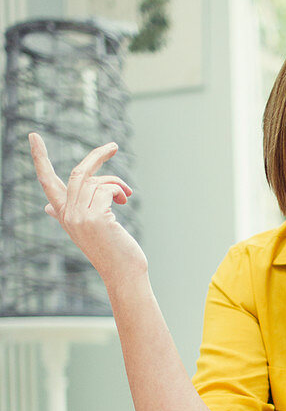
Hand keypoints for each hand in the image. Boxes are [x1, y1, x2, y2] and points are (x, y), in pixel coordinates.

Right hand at [28, 133, 147, 284]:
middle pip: (77, 173)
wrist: (124, 274)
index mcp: (64, 215)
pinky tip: (124, 200)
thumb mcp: (88, 231)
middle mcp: (68, 215)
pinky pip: (107, 189)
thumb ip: (69, 215)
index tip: (33, 136)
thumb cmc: (112, 251)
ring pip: (96, 181)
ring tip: (126, 196)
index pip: (47, 182)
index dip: (40, 158)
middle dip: (96, 156)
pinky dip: (118, 190)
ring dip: (116, 183)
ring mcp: (79, 216)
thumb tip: (48, 207)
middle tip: (113, 146)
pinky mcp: (94, 217)